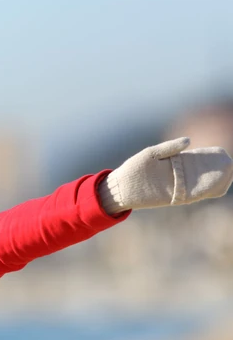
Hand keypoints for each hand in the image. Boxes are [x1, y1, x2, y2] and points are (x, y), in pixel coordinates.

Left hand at [99, 137, 232, 212]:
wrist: (118, 188)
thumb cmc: (132, 170)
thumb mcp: (150, 155)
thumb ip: (169, 148)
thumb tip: (190, 140)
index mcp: (171, 164)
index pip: (193, 161)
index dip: (206, 159)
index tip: (220, 156)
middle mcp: (175, 177)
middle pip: (199, 174)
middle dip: (213, 171)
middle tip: (228, 168)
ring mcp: (174, 188)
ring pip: (198, 185)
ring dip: (211, 183)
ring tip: (225, 177)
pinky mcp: (170, 199)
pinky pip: (190, 196)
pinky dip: (201, 193)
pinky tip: (213, 188)